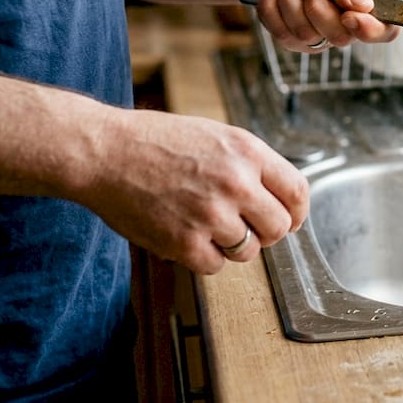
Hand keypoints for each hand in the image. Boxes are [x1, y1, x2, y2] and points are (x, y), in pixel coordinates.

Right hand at [77, 108, 309, 274]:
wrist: (105, 152)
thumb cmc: (155, 142)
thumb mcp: (215, 136)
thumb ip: (250, 164)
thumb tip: (280, 199)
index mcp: (247, 152)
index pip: (298, 192)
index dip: (298, 212)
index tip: (291, 219)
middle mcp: (236, 183)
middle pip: (280, 227)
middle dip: (266, 231)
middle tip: (245, 226)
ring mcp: (211, 214)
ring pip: (249, 251)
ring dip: (233, 245)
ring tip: (207, 225)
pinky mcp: (185, 242)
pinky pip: (216, 266)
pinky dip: (204, 257)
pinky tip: (186, 234)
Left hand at [253, 0, 399, 52]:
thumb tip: (363, 6)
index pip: (387, 27)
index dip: (373, 30)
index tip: (348, 16)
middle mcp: (348, 15)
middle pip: (344, 37)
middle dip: (317, 8)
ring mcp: (322, 30)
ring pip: (310, 37)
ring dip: (289, 4)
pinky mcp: (296, 38)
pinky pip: (285, 38)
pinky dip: (271, 11)